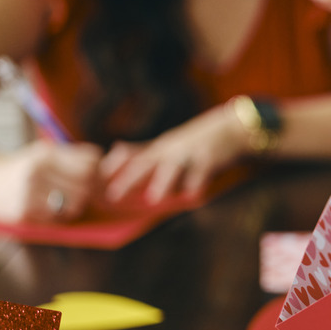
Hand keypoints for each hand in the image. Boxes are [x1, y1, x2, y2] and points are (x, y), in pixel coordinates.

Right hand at [0, 140, 102, 223]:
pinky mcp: (23, 213)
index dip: (100, 173)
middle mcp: (36, 173)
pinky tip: (55, 208)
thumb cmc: (24, 166)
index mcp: (45, 155)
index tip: (99, 177)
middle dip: (91, 191)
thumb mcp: (45, 152)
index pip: (89, 164)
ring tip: (70, 199)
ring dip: (78, 204)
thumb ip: (74, 157)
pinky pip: (57, 219)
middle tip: (88, 192)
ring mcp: (28, 194)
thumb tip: (105, 163)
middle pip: (85, 186)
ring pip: (74, 205)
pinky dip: (62, 215)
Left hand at [99, 103, 248, 203]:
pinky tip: (192, 197)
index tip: (97, 178)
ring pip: (173, 167)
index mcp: (159, 149)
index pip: (132, 156)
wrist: (232, 129)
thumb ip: (145, 148)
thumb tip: (115, 150)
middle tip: (112, 196)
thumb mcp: (168, 143)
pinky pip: (202, 172)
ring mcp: (190, 153)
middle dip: (129, 179)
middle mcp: (171, 150)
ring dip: (162, 183)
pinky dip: (197, 184)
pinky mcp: (211, 158)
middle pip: (146, 163)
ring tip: (152, 200)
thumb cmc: (197, 141)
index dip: (114, 165)